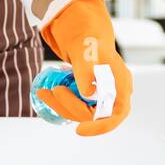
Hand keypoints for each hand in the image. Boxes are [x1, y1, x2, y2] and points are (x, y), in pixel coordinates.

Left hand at [39, 0, 132, 135]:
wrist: (84, 35)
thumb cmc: (87, 40)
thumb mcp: (86, 51)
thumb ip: (87, 71)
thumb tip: (87, 94)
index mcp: (121, 82)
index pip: (118, 113)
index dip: (101, 127)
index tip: (79, 130)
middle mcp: (115, 92)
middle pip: (95, 114)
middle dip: (71, 108)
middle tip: (52, 91)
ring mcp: (103, 96)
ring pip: (83, 113)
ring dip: (61, 106)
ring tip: (43, 91)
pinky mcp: (90, 98)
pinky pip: (76, 106)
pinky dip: (60, 103)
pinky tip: (46, 93)